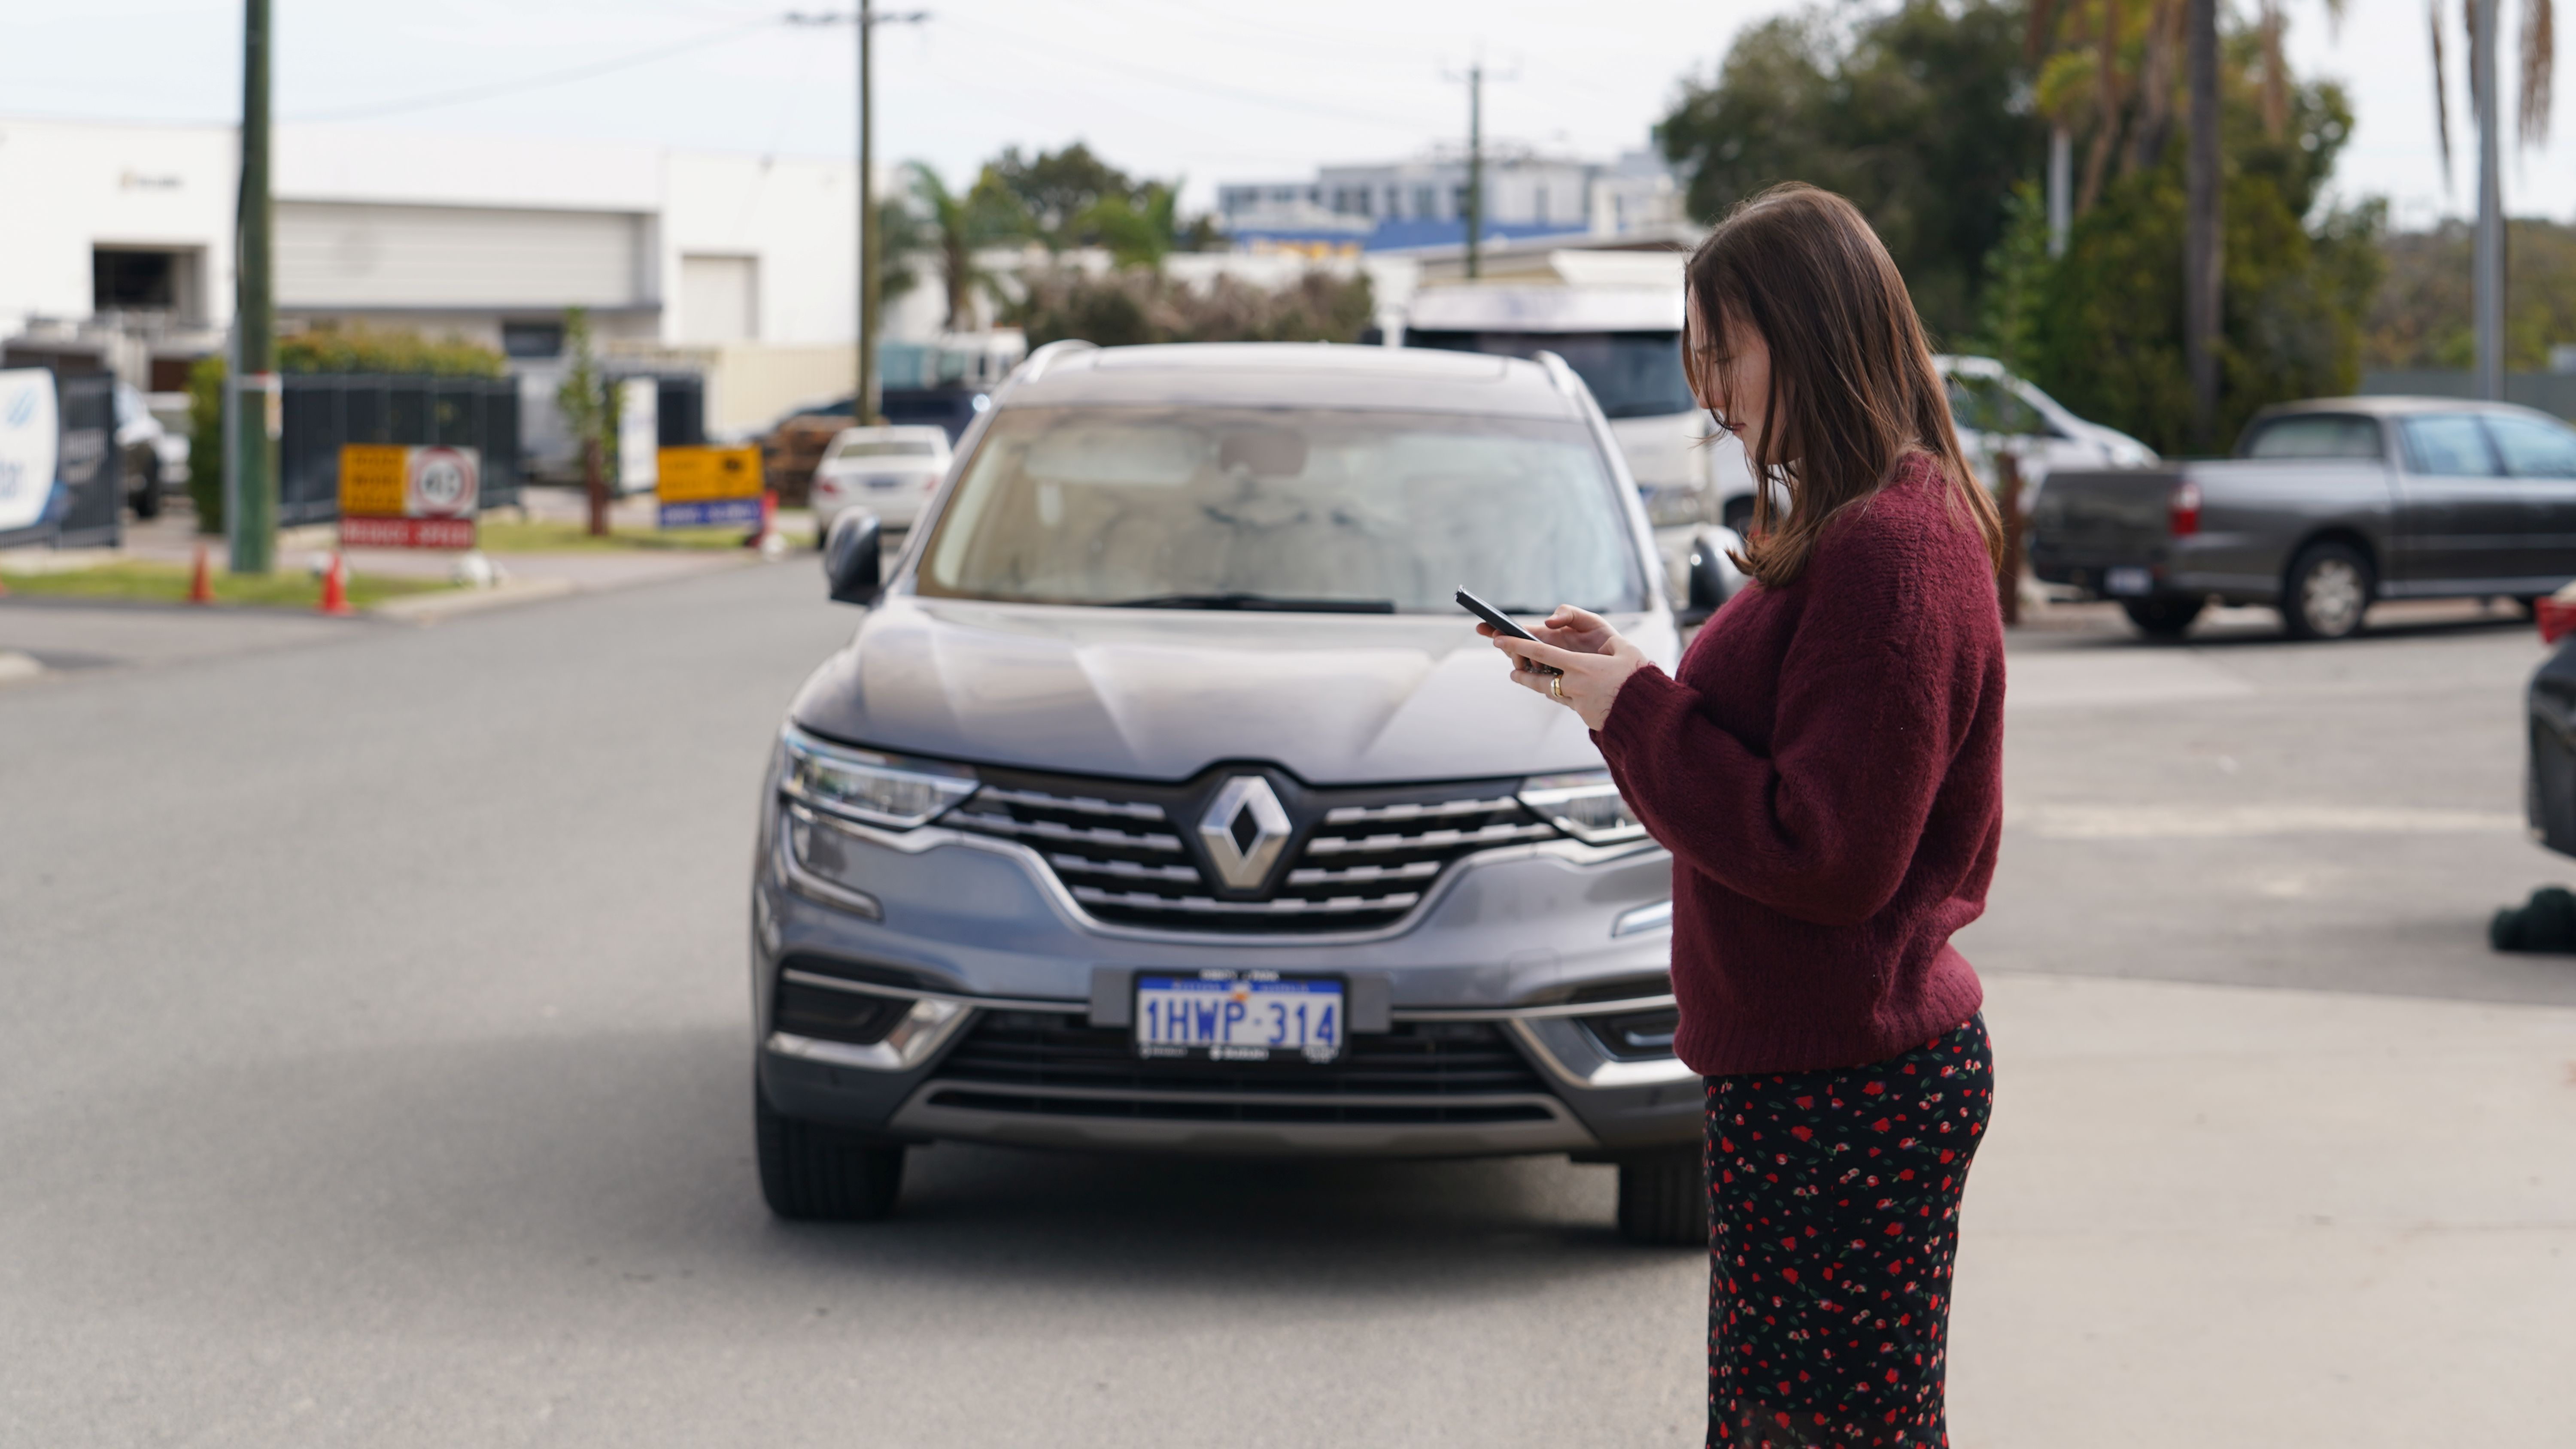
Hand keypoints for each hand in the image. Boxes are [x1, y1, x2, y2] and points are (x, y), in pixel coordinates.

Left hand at [1479, 607, 1649, 731]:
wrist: (1649, 716)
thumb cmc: (1639, 678)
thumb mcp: (1626, 650)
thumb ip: (1609, 644)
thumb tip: (1602, 645)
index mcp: (1579, 666)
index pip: (1540, 653)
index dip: (1517, 645)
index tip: (1499, 640)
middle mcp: (1573, 686)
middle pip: (1538, 680)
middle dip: (1522, 674)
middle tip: (1513, 672)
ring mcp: (1578, 703)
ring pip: (1552, 693)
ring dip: (1540, 687)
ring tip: (1529, 681)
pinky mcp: (1585, 716)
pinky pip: (1570, 703)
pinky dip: (1564, 696)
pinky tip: (1566, 692)